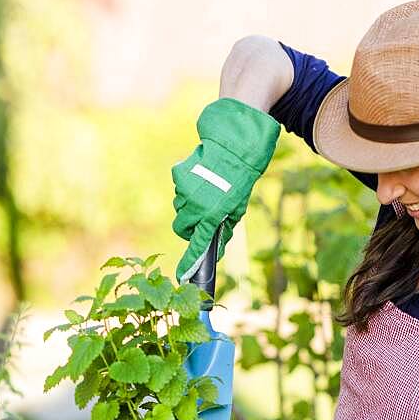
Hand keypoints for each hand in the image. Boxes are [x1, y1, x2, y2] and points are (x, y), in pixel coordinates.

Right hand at [172, 98, 279, 282]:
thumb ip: (225, 225)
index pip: (198, 244)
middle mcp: (195, 204)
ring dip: (189, 206)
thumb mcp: (238, 205)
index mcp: (212, 214)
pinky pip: (179, 190)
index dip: (190, 261)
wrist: (233, 144)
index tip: (183, 274)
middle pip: (181, 227)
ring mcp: (184, 189)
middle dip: (189, 228)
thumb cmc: (240, 177)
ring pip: (180, 208)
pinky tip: (201, 178)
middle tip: (202, 220)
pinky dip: (187, 188)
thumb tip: (217, 245)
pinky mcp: (178, 174)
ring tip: (207, 192)